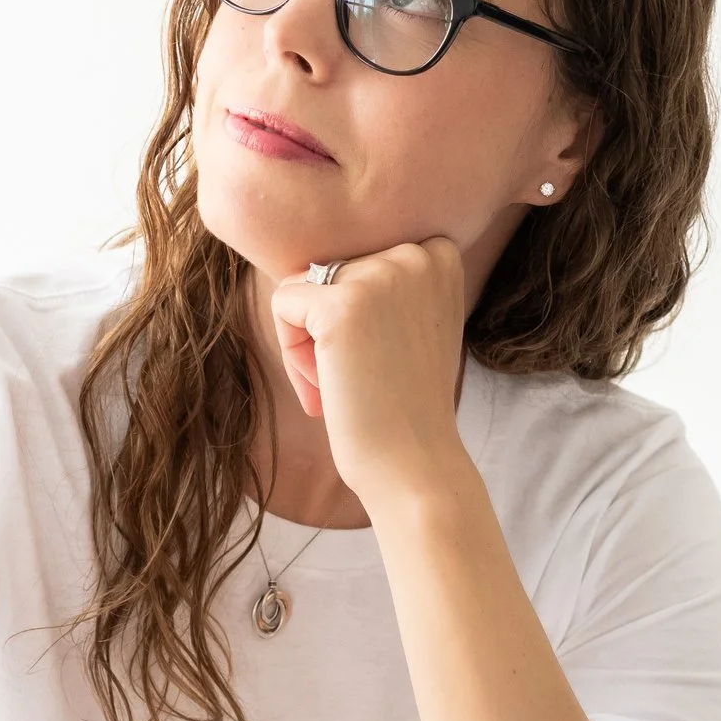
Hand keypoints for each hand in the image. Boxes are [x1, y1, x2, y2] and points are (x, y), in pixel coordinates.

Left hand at [266, 239, 467, 509]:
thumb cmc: (406, 402)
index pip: (359, 257)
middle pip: (328, 271)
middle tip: (358, 378)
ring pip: (302, 288)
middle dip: (328, 327)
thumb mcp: (415, 321)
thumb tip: (320, 257)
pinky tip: (324, 391)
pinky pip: (283, 305)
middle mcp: (414, 255)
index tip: (380, 354)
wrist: (415, 465)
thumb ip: (388, 282)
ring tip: (342, 385)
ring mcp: (379, 277)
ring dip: (308, 342)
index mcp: (438, 255)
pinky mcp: (341, 305)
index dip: (355, 310)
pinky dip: (291, 352)